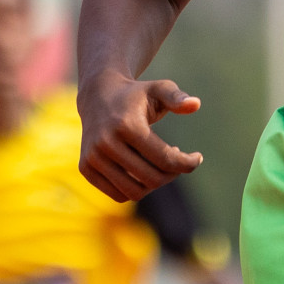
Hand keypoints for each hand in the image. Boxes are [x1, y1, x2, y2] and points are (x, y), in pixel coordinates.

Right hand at [78, 72, 202, 201]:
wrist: (98, 97)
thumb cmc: (136, 95)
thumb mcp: (159, 89)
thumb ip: (177, 97)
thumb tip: (196, 105)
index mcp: (126, 125)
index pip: (164, 158)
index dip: (186, 163)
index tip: (198, 158)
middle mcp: (105, 143)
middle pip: (151, 178)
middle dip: (172, 173)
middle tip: (179, 160)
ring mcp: (92, 158)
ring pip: (134, 192)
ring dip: (155, 184)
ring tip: (162, 165)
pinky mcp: (85, 168)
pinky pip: (118, 195)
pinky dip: (136, 189)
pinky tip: (144, 171)